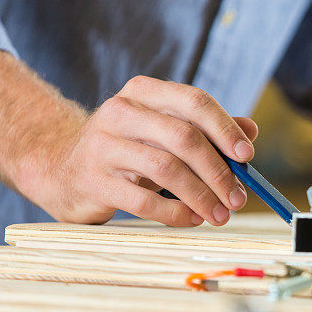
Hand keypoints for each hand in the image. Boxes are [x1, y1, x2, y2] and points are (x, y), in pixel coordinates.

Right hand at [36, 76, 257, 225]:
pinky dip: (174, 213)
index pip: (194, 102)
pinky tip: (191, 220)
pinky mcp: (93, 179)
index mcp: (144, 92)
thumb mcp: (163, 130)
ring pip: (166, 169)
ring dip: (201, 196)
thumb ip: (205, 128)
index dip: (225, 129)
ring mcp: (103, 145)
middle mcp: (121, 111)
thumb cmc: (126, 148)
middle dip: (218, 171)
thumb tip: (250, 130)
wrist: (60, 168)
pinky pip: (144, 200)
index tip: (247, 157)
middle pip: (184, 137)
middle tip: (238, 198)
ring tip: (220, 215)